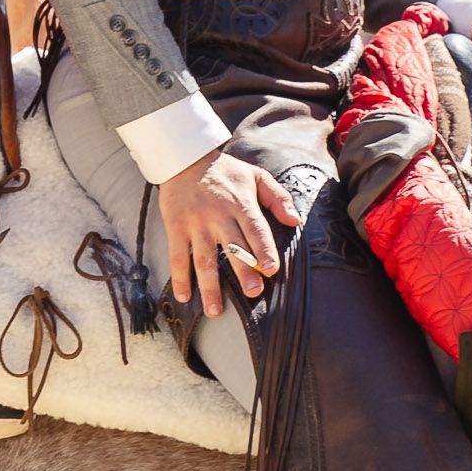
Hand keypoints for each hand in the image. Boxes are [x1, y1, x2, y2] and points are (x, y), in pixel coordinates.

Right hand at [159, 147, 300, 315]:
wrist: (185, 160)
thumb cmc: (225, 171)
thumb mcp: (256, 176)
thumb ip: (278, 197)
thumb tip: (295, 220)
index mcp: (241, 203)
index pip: (255, 229)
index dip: (264, 249)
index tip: (271, 269)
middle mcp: (219, 216)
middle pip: (232, 247)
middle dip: (243, 271)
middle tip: (253, 292)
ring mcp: (196, 224)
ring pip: (203, 259)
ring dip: (210, 286)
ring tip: (216, 310)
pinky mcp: (176, 227)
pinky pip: (178, 256)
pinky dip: (180, 278)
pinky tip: (184, 296)